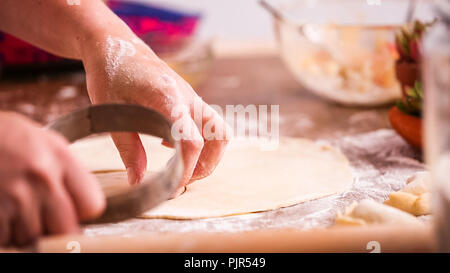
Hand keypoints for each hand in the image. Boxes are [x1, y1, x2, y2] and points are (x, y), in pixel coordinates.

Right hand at [0, 112, 104, 245]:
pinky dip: (4, 233)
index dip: (81, 212)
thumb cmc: (6, 138)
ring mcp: (13, 196)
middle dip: (55, 228)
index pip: (92, 205)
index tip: (72, 208)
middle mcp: (41, 177)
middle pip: (65, 229)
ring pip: (33, 238)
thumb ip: (66, 173)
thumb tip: (82, 210)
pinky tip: (2, 212)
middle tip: (43, 217)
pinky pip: (5, 239)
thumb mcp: (44, 142)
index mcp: (60, 157)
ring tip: (15, 208)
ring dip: (25, 232)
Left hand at [82, 35, 229, 194]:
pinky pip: (206, 123)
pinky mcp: (188, 97)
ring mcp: (191, 96)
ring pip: (217, 130)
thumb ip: (128, 148)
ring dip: (207, 154)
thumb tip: (137, 181)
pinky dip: (198, 140)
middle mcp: (187, 97)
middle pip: (219, 136)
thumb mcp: (110, 113)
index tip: (173, 184)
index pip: (192, 140)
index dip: (187, 168)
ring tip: (178, 167)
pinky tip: (168, 145)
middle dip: (208, 164)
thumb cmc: (110, 73)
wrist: (114, 42)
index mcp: (168, 99)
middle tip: (182, 180)